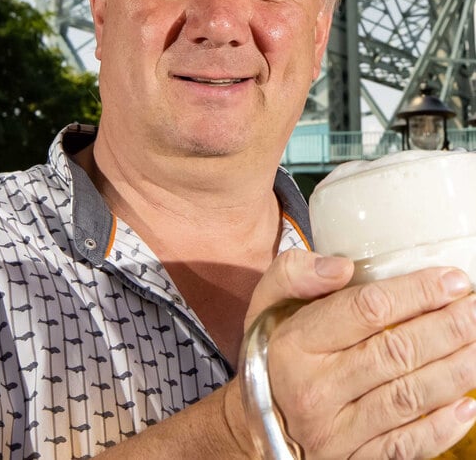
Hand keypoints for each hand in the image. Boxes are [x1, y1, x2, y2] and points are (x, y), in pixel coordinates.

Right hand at [246, 252, 475, 458]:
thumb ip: (293, 274)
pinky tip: (468, 404)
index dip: (417, 292)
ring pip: (408, 397)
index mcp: (295, 343)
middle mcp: (314, 388)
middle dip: (449, 328)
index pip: (366, 310)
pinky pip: (406, 446)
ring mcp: (335, 430)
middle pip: (396, 352)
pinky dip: (442, 427)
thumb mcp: (264, 306)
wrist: (256, 427)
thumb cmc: (271, 358)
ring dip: (456, 371)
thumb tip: (342, 267)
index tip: (453, 281)